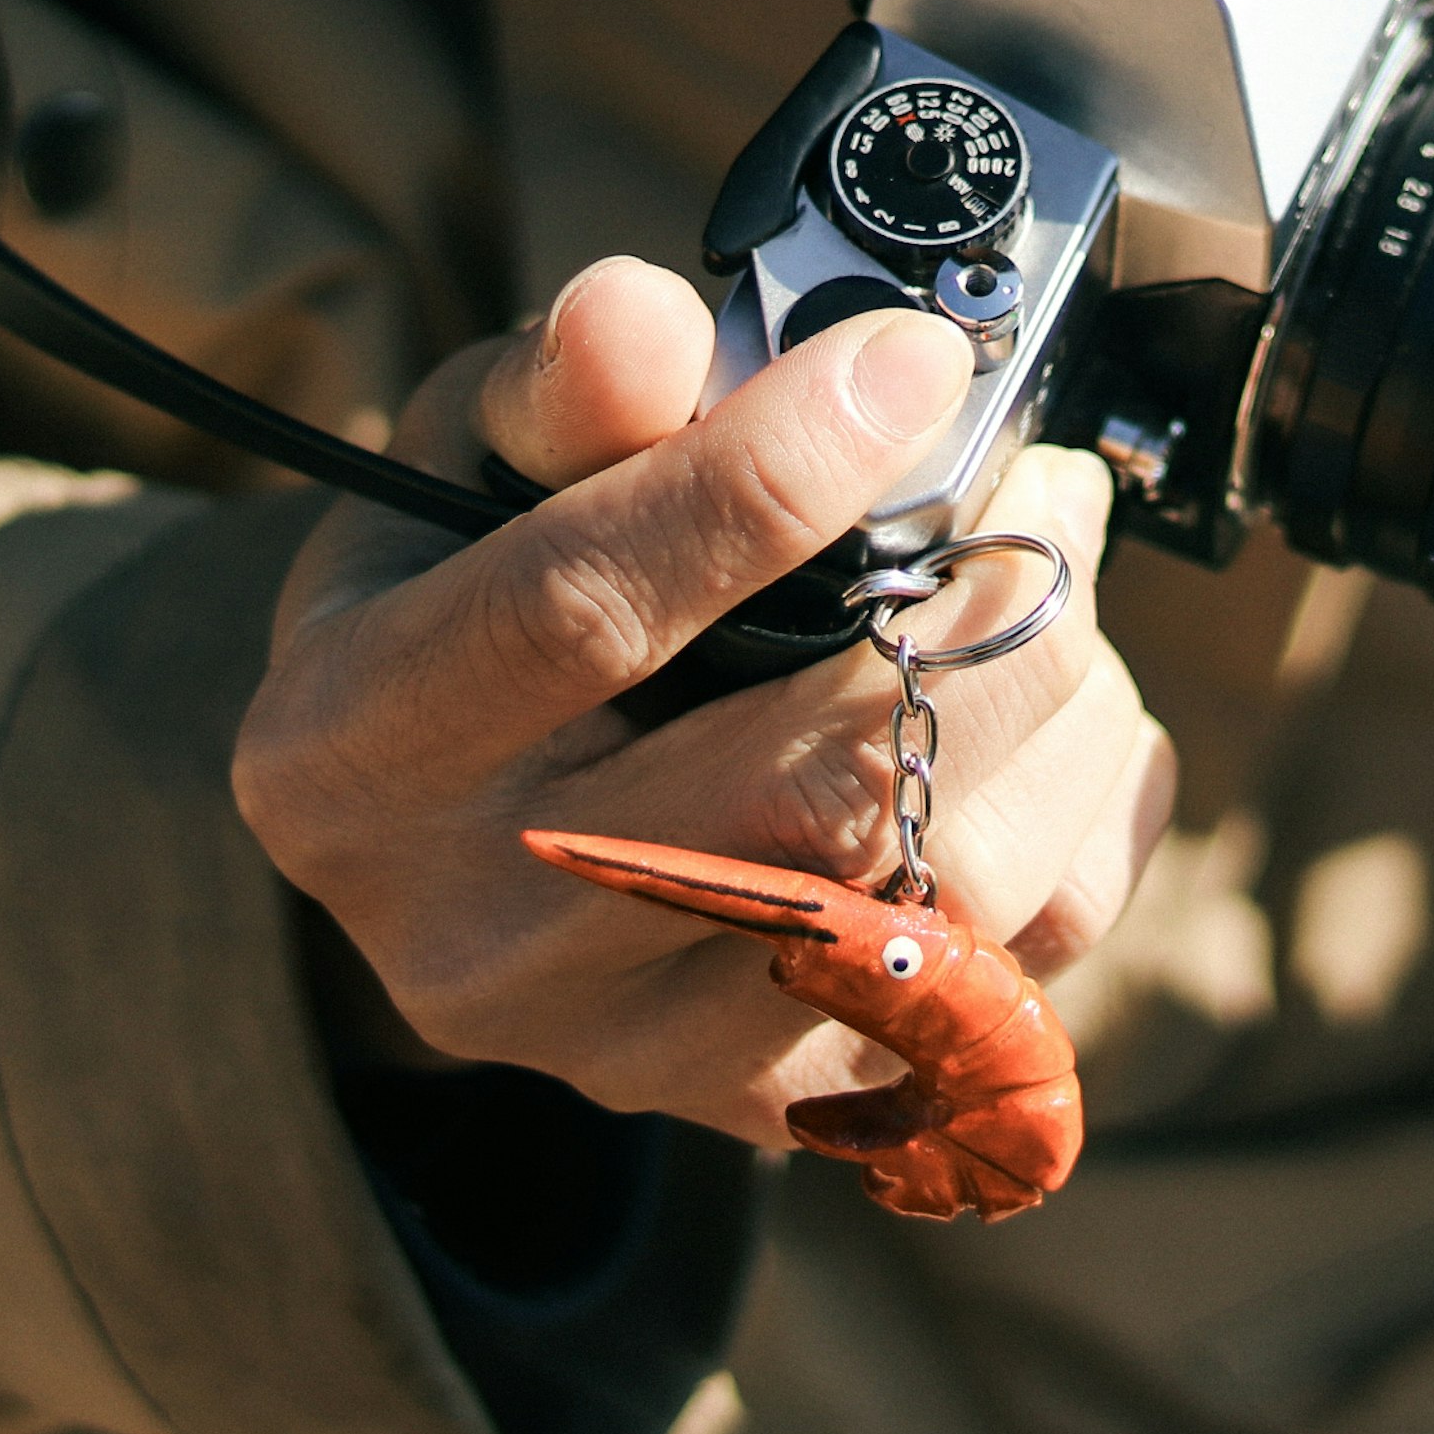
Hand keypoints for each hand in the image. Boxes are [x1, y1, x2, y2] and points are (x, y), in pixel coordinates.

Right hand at [233, 258, 1172, 1144]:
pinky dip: (1077, 840)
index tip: (915, 363)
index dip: (768, 479)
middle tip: (1052, 491)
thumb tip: (648, 320)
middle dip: (985, 618)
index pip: (581, 615)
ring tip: (1060, 602)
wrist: (455, 845)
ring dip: (1054, 730)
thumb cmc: (467, 609)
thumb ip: (559, 393)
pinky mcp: (771, 1112)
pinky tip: (1061, 734)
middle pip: (800, 796)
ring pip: (932, 915)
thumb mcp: (460, 470)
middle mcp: (479, 942)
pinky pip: (1004, 998)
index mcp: (356, 754)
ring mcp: (631, 1054)